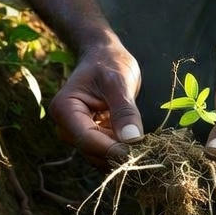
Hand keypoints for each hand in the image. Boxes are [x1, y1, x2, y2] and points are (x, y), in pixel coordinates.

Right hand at [51, 42, 143, 165]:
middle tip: (150, 150)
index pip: (88, 139)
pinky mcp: (93, 138)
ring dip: (123, 155)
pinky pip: (108, 152)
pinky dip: (124, 151)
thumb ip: (124, 110)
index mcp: (65, 110)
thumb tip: (132, 139)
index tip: (139, 152)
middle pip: (93, 152)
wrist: (105, 57)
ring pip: (101, 157)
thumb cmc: (109, 62)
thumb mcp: (119, 82)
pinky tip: (141, 144)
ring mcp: (78, 134)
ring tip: (148, 147)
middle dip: (119, 154)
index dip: (113, 150)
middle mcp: (67, 127)